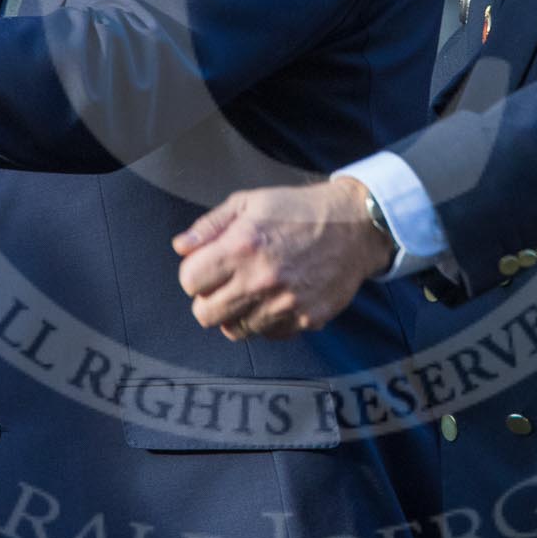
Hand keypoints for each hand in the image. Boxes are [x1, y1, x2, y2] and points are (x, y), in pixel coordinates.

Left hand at [173, 177, 394, 339]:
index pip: (190, 281)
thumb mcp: (250, 202)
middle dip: (209, 298)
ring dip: (236, 313)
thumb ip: (210, 226)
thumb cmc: (299, 210)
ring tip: (251, 291)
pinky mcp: (306, 319)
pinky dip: (266, 321)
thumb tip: (180, 247)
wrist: (356, 225)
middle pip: (205, 314)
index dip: (195, 273)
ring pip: (234, 331)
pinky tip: (275, 299)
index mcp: (242, 246)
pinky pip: (268, 335)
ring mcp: (285, 303)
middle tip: (225, 283)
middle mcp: (261, 279)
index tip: (208, 267)